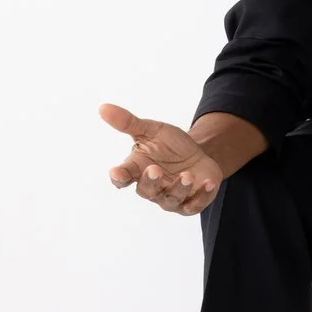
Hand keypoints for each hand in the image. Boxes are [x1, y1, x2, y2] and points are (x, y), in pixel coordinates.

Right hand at [101, 103, 225, 215]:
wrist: (198, 153)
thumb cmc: (169, 145)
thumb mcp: (151, 129)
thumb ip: (128, 122)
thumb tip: (103, 107)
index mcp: (137, 170)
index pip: (122, 177)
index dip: (119, 176)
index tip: (116, 173)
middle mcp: (152, 188)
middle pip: (146, 190)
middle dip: (150, 181)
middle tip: (155, 170)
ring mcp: (172, 197)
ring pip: (171, 199)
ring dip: (179, 188)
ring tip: (187, 175)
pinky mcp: (192, 202)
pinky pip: (196, 204)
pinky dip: (202, 195)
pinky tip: (209, 182)